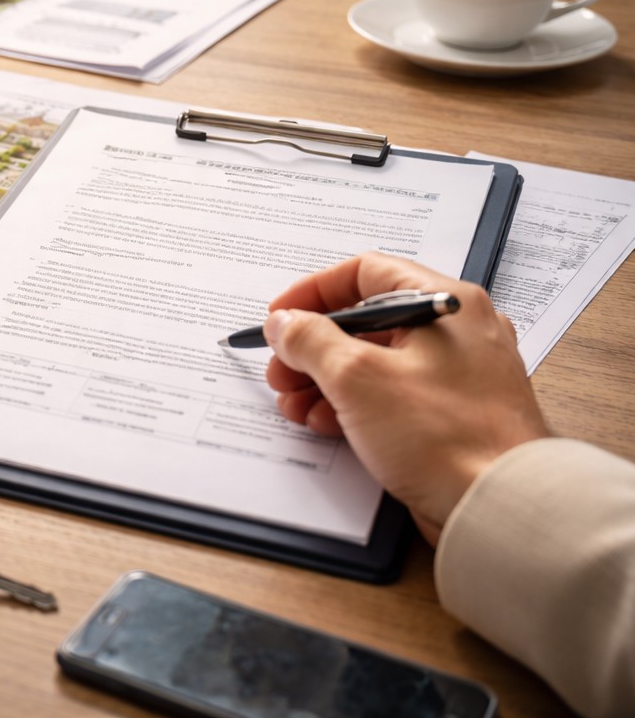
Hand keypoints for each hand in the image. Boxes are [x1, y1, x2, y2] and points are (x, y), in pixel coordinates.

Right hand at [263, 252, 548, 543]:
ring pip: (376, 360)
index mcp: (443, 303)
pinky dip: (354, 405)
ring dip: (326, 379)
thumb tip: (285, 323)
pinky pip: (393, 396)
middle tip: (283, 370)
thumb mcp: (357, 377)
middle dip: (313, 347)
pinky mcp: (452, 413)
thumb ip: (310, 340)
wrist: (500, 507)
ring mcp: (457, 374)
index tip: (280, 317)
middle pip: (366, 321)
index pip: (365, 273)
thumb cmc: (449, 437)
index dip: (313, 293)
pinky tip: (327, 425)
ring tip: (296, 406)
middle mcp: (456, 331)